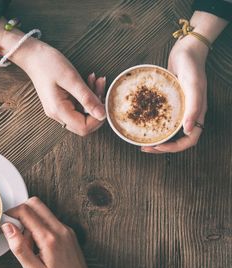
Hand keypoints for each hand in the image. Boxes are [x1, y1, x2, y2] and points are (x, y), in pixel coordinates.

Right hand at [2, 197, 101, 267]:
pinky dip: (40, 226)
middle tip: (15, 230)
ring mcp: (66, 230)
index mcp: (50, 238)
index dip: (11, 214)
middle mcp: (60, 229)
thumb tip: (8, 227)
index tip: (4, 223)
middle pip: (35, 203)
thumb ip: (19, 247)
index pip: (26, 211)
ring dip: (31, 220)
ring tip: (29, 244)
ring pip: (43, 211)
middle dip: (21, 212)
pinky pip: (50, 220)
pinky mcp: (68, 233)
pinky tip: (38, 246)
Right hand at [16, 40, 106, 135]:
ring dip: (93, 99)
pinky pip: (78, 106)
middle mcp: (57, 114)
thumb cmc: (48, 64)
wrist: (32, 55)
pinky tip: (90, 81)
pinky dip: (86, 96)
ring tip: (97, 81)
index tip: (104, 100)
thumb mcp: (71, 79)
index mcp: (58, 110)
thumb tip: (102, 114)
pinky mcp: (60, 103)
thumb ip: (87, 98)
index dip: (97, 118)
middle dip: (97, 108)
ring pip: (82, 114)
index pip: (83, 127)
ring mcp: (58, 110)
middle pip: (84, 124)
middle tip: (101, 88)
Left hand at [142, 10, 227, 153]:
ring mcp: (179, 109)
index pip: (189, 140)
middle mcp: (188, 114)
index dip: (174, 148)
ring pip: (168, 131)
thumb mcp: (193, 84)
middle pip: (177, 139)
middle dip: (161, 147)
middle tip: (144, 148)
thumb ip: (193, 106)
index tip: (157, 147)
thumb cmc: (191, 65)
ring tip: (142, 141)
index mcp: (196, 113)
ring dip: (156, 138)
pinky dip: (152, 124)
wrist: (186, 50)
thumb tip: (188, 129)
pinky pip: (162, 119)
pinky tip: (140, 123)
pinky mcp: (170, 103)